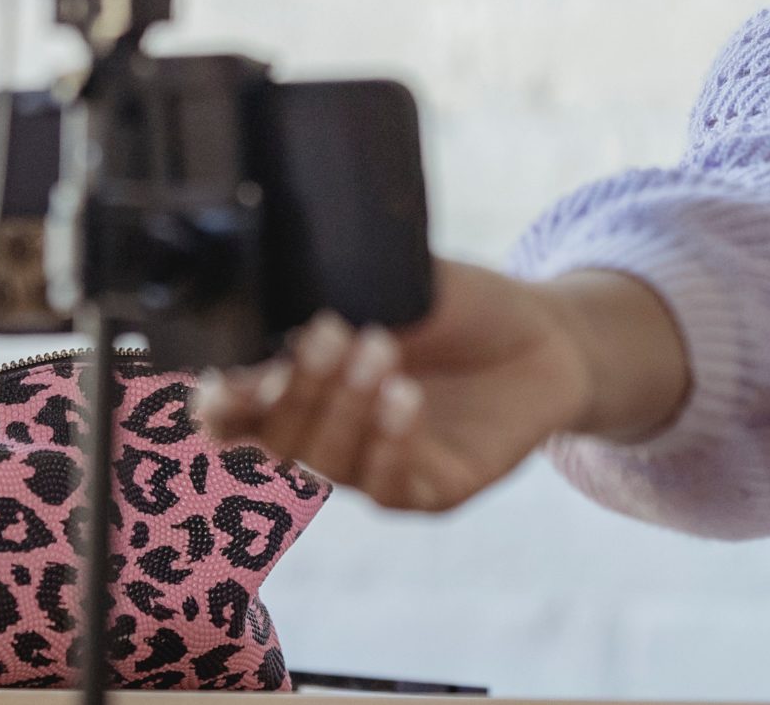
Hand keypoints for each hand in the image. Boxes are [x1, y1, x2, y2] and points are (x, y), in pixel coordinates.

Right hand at [193, 257, 684, 512]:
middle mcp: (334, 436)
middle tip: (325, 332)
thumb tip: (281, 279)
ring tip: (379, 348)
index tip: (224, 379)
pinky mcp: (435, 490)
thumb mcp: (400, 280)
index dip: (221, 406)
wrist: (548, 332)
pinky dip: (392, 443)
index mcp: (307, 387)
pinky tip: (404, 398)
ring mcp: (381, 468)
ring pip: (332, 464)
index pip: (238, 413)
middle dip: (293, 390)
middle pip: (278, 440)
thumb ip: (340, 286)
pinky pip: (396, 486)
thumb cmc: (461, 306)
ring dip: (345, 409)